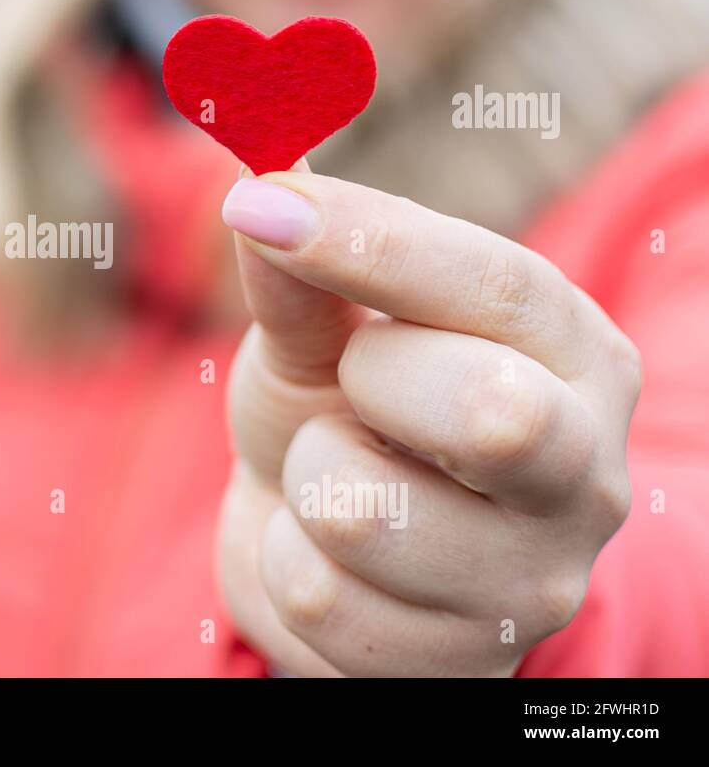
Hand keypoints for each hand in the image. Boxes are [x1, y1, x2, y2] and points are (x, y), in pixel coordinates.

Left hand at [215, 161, 641, 676]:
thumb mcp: (321, 330)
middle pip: (489, 413)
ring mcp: (533, 582)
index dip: (375, 242)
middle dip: (365, 384)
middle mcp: (585, 472)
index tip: (262, 207)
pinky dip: (287, 560)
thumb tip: (259, 178)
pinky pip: (317, 598)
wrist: (322, 542)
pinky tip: (327, 556)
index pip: (497, 287)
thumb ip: (301, 265)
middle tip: (352, 390)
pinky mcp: (461, 666)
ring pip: (360, 513)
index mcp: (572, 357)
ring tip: (335, 479)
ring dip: (306, 480)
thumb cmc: (340, 411)